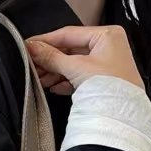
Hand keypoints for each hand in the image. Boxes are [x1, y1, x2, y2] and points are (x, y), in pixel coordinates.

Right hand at [26, 25, 143, 95]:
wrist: (121, 117)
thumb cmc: (110, 88)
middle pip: (70, 49)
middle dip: (50, 60)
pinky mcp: (102, 82)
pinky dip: (65, 81)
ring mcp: (105, 64)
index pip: (69, 33)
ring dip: (55, 72)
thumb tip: (33, 48)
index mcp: (106, 35)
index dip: (46, 40)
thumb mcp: (76, 68)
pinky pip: (79, 77)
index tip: (29, 45)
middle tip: (31, 64)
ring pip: (73, 64)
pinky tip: (54, 87)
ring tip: (39, 78)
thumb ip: (52, 57)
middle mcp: (108, 47)